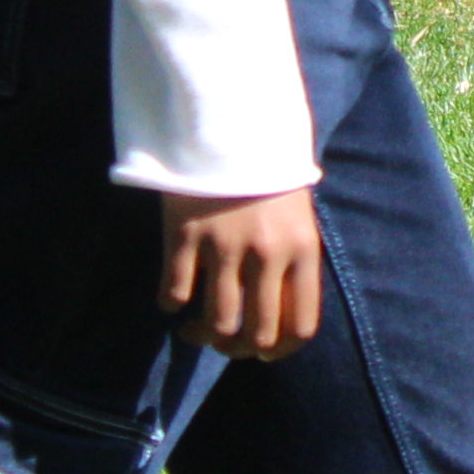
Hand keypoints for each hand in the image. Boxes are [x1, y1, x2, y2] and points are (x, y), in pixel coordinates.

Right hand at [157, 187, 325, 360]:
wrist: (231, 121)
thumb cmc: (268, 170)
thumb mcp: (298, 214)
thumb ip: (293, 263)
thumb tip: (279, 320)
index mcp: (303, 250)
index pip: (301, 326)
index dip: (281, 351)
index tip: (263, 353)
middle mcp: (267, 255)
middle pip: (257, 334)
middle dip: (238, 349)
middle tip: (224, 341)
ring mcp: (225, 246)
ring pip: (217, 323)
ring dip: (204, 335)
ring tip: (195, 329)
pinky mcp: (185, 234)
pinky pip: (175, 292)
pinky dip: (171, 303)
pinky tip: (172, 299)